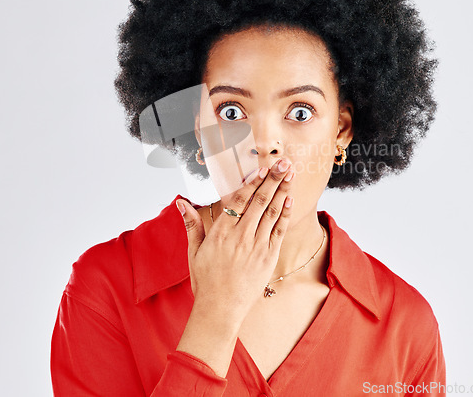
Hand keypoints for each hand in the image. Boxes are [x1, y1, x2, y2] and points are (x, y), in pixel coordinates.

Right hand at [176, 158, 294, 324]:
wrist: (220, 310)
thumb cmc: (205, 280)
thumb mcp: (194, 251)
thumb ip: (192, 224)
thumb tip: (181, 202)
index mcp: (221, 232)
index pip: (239, 200)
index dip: (252, 182)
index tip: (262, 168)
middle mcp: (240, 236)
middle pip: (259, 201)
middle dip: (273, 179)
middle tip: (284, 162)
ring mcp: (256, 247)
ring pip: (272, 212)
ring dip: (283, 190)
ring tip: (291, 173)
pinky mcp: (268, 257)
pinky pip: (280, 231)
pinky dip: (285, 213)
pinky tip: (290, 198)